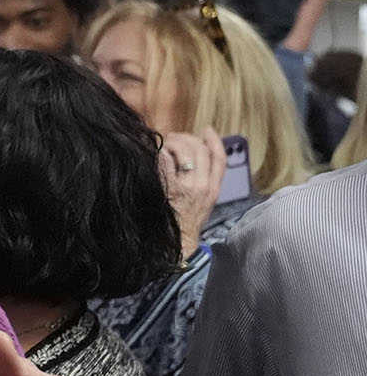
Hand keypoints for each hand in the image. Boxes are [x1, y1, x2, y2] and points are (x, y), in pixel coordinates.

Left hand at [158, 128, 225, 259]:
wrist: (176, 245)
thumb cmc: (184, 225)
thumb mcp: (202, 205)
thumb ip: (202, 185)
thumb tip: (193, 163)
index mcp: (214, 189)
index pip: (220, 159)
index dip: (215, 141)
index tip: (207, 130)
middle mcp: (204, 186)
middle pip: (200, 150)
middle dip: (186, 138)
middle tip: (174, 137)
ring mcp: (187, 187)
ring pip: (185, 152)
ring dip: (172, 142)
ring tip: (163, 144)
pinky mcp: (170, 189)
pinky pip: (166, 161)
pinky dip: (160, 153)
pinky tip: (154, 154)